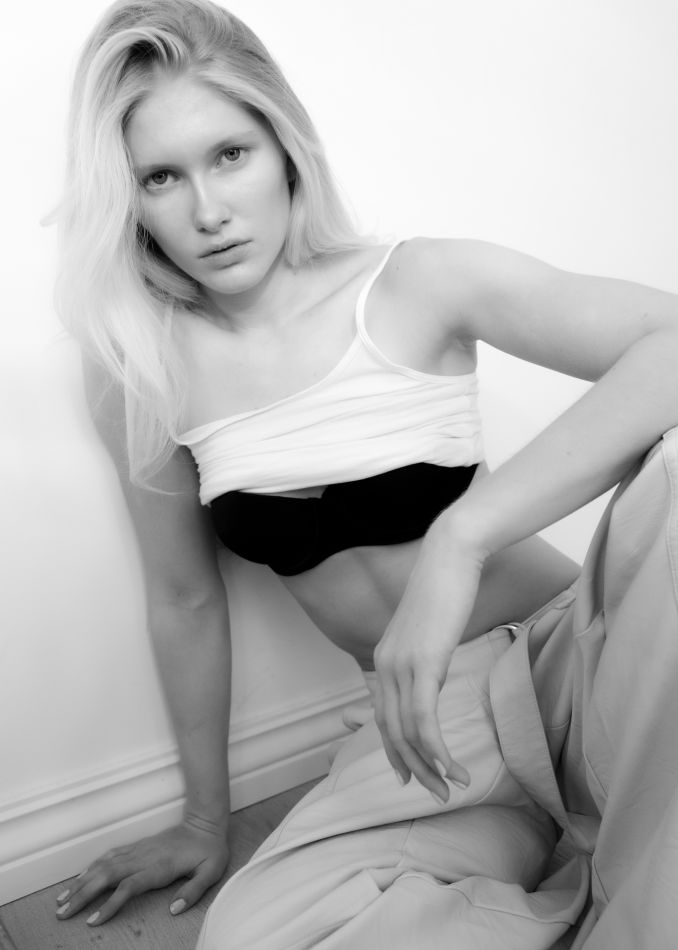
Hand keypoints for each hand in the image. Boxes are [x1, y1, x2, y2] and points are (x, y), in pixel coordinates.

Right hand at [55, 815, 229, 925]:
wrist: (205, 822)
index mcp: (160, 867)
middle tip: (62, 913)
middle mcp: (144, 857)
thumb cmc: (209, 850)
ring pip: (103, 865)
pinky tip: (80, 877)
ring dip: (81, 882)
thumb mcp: (210, 871)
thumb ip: (194, 891)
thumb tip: (174, 910)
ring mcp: (138, 850)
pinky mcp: (137, 846)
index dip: (110, 904)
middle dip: (82, 895)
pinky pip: (109, 856)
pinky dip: (91, 867)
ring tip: (62, 900)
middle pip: (107, 876)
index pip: (129, 887)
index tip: (93, 921)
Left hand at [373, 518, 483, 802]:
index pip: (383, 717)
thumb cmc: (445, 588)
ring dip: (430, 766)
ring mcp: (401, 666)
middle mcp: (384, 666)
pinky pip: (424, 718)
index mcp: (383, 660)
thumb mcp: (429, 630)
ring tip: (451, 787)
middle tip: (435, 793)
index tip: (410, 775)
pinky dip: (437, 749)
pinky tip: (452, 766)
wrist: (450, 558)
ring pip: (408, 731)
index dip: (395, 751)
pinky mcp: (423, 664)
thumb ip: (424, 656)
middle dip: (414, 767)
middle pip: (392, 732)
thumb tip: (433, 675)